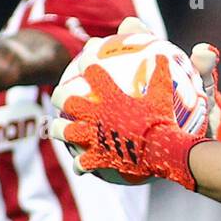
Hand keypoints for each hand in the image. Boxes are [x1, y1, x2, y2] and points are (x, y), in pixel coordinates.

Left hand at [51, 54, 206, 189]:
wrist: (163, 151)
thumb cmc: (166, 122)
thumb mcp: (166, 95)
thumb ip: (162, 74)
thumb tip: (167, 53)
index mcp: (112, 98)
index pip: (94, 73)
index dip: (87, 61)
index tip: (84, 54)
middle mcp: (98, 116)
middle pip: (70, 101)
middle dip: (61, 96)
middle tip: (58, 94)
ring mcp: (95, 138)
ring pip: (68, 131)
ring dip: (59, 128)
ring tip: (53, 127)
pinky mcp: (99, 158)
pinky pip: (85, 163)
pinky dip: (81, 165)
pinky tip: (78, 167)